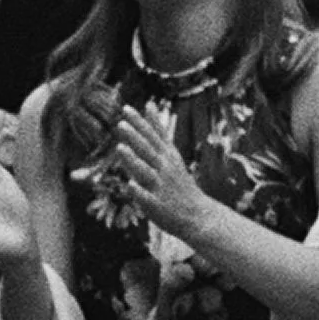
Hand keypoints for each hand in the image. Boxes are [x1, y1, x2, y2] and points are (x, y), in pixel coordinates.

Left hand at [108, 105, 212, 243]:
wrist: (199, 216)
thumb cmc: (178, 181)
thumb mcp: (170, 152)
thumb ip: (157, 130)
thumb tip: (149, 103)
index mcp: (166, 156)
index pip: (152, 136)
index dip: (140, 123)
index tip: (126, 108)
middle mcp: (164, 169)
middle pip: (148, 151)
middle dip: (135, 137)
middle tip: (121, 124)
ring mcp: (161, 187)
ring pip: (145, 172)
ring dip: (133, 161)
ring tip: (120, 148)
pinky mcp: (157, 205)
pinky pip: (146, 197)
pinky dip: (139, 191)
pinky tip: (129, 184)